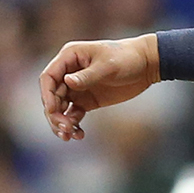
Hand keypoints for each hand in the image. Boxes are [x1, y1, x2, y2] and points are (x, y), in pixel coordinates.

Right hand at [39, 35, 158, 139]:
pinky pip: (73, 115)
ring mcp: (77, 87)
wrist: (147, 64)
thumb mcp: (108, 66)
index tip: (52, 111)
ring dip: (61, 122)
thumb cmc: (127, 58)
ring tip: (70, 135)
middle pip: (52, 95)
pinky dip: (73, 125)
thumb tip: (67, 82)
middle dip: (54, 114)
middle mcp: (69, 72)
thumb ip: (87, 76)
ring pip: (60, 108)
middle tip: (65, 128)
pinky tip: (79, 134)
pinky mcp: (86, 100)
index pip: (48, 77)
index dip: (46, 95)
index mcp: (70, 57)